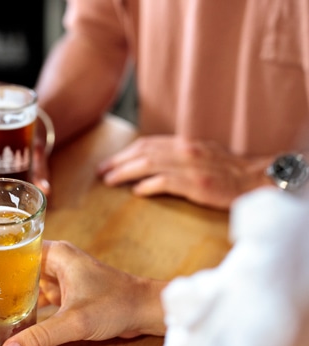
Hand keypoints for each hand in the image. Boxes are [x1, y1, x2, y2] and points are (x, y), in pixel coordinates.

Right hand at [0, 240, 166, 345]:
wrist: (147, 311)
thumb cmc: (115, 304)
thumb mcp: (74, 321)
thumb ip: (40, 336)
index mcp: (56, 255)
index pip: (14, 252)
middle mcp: (57, 262)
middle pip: (17, 271)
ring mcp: (63, 278)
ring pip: (27, 286)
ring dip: (9, 299)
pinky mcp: (70, 293)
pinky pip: (40, 299)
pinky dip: (26, 308)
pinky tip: (12, 322)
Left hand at [97, 136, 273, 209]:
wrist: (255, 180)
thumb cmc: (227, 171)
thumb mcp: (200, 155)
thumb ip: (176, 156)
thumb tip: (149, 164)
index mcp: (184, 143)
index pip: (146, 144)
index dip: (124, 153)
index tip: (108, 162)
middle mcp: (185, 151)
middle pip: (143, 152)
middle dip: (118, 161)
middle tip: (101, 171)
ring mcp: (191, 167)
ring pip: (149, 165)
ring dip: (125, 172)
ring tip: (110, 180)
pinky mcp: (198, 184)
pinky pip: (167, 182)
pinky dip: (149, 185)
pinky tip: (137, 192)